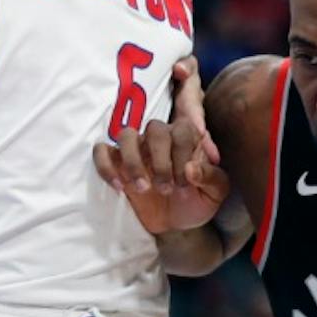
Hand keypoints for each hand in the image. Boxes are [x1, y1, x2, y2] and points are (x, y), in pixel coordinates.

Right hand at [95, 58, 227, 234]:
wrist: (174, 226)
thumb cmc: (196, 202)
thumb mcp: (214, 194)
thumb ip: (211, 178)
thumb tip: (191, 167)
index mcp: (187, 138)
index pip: (187, 117)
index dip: (187, 100)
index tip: (182, 89)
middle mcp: (160, 137)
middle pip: (156, 127)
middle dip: (163, 158)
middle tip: (172, 187)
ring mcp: (136, 148)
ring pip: (126, 135)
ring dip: (135, 162)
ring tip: (145, 189)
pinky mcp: (115, 162)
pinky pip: (102, 151)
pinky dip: (108, 167)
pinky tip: (121, 187)